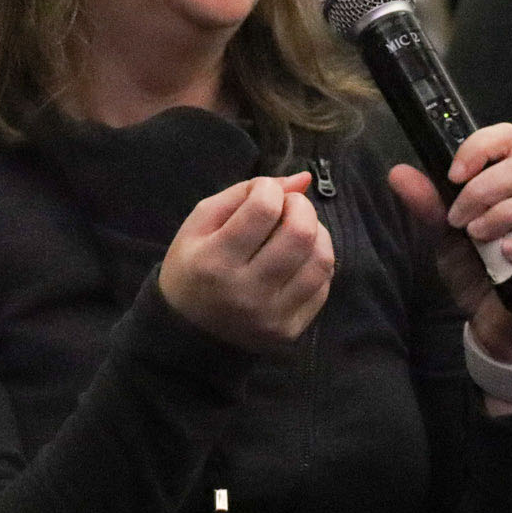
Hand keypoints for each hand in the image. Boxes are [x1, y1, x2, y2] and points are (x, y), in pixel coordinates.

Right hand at [160, 172, 334, 353]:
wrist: (187, 334)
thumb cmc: (192, 269)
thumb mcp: (200, 224)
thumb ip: (244, 192)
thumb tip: (303, 178)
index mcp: (214, 260)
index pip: (264, 208)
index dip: (269, 189)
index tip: (262, 193)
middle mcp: (245, 292)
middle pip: (300, 233)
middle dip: (301, 207)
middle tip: (288, 208)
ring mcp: (271, 316)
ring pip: (321, 260)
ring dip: (317, 234)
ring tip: (298, 231)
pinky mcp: (290, 331)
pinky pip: (323, 286)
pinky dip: (316, 263)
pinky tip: (298, 260)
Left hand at [387, 122, 511, 362]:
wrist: (491, 321)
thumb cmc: (477, 271)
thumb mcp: (445, 237)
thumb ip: (428, 206)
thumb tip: (399, 173)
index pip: (509, 140)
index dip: (482, 147)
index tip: (453, 174)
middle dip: (483, 189)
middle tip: (457, 219)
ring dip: (508, 214)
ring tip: (477, 235)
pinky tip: (507, 254)